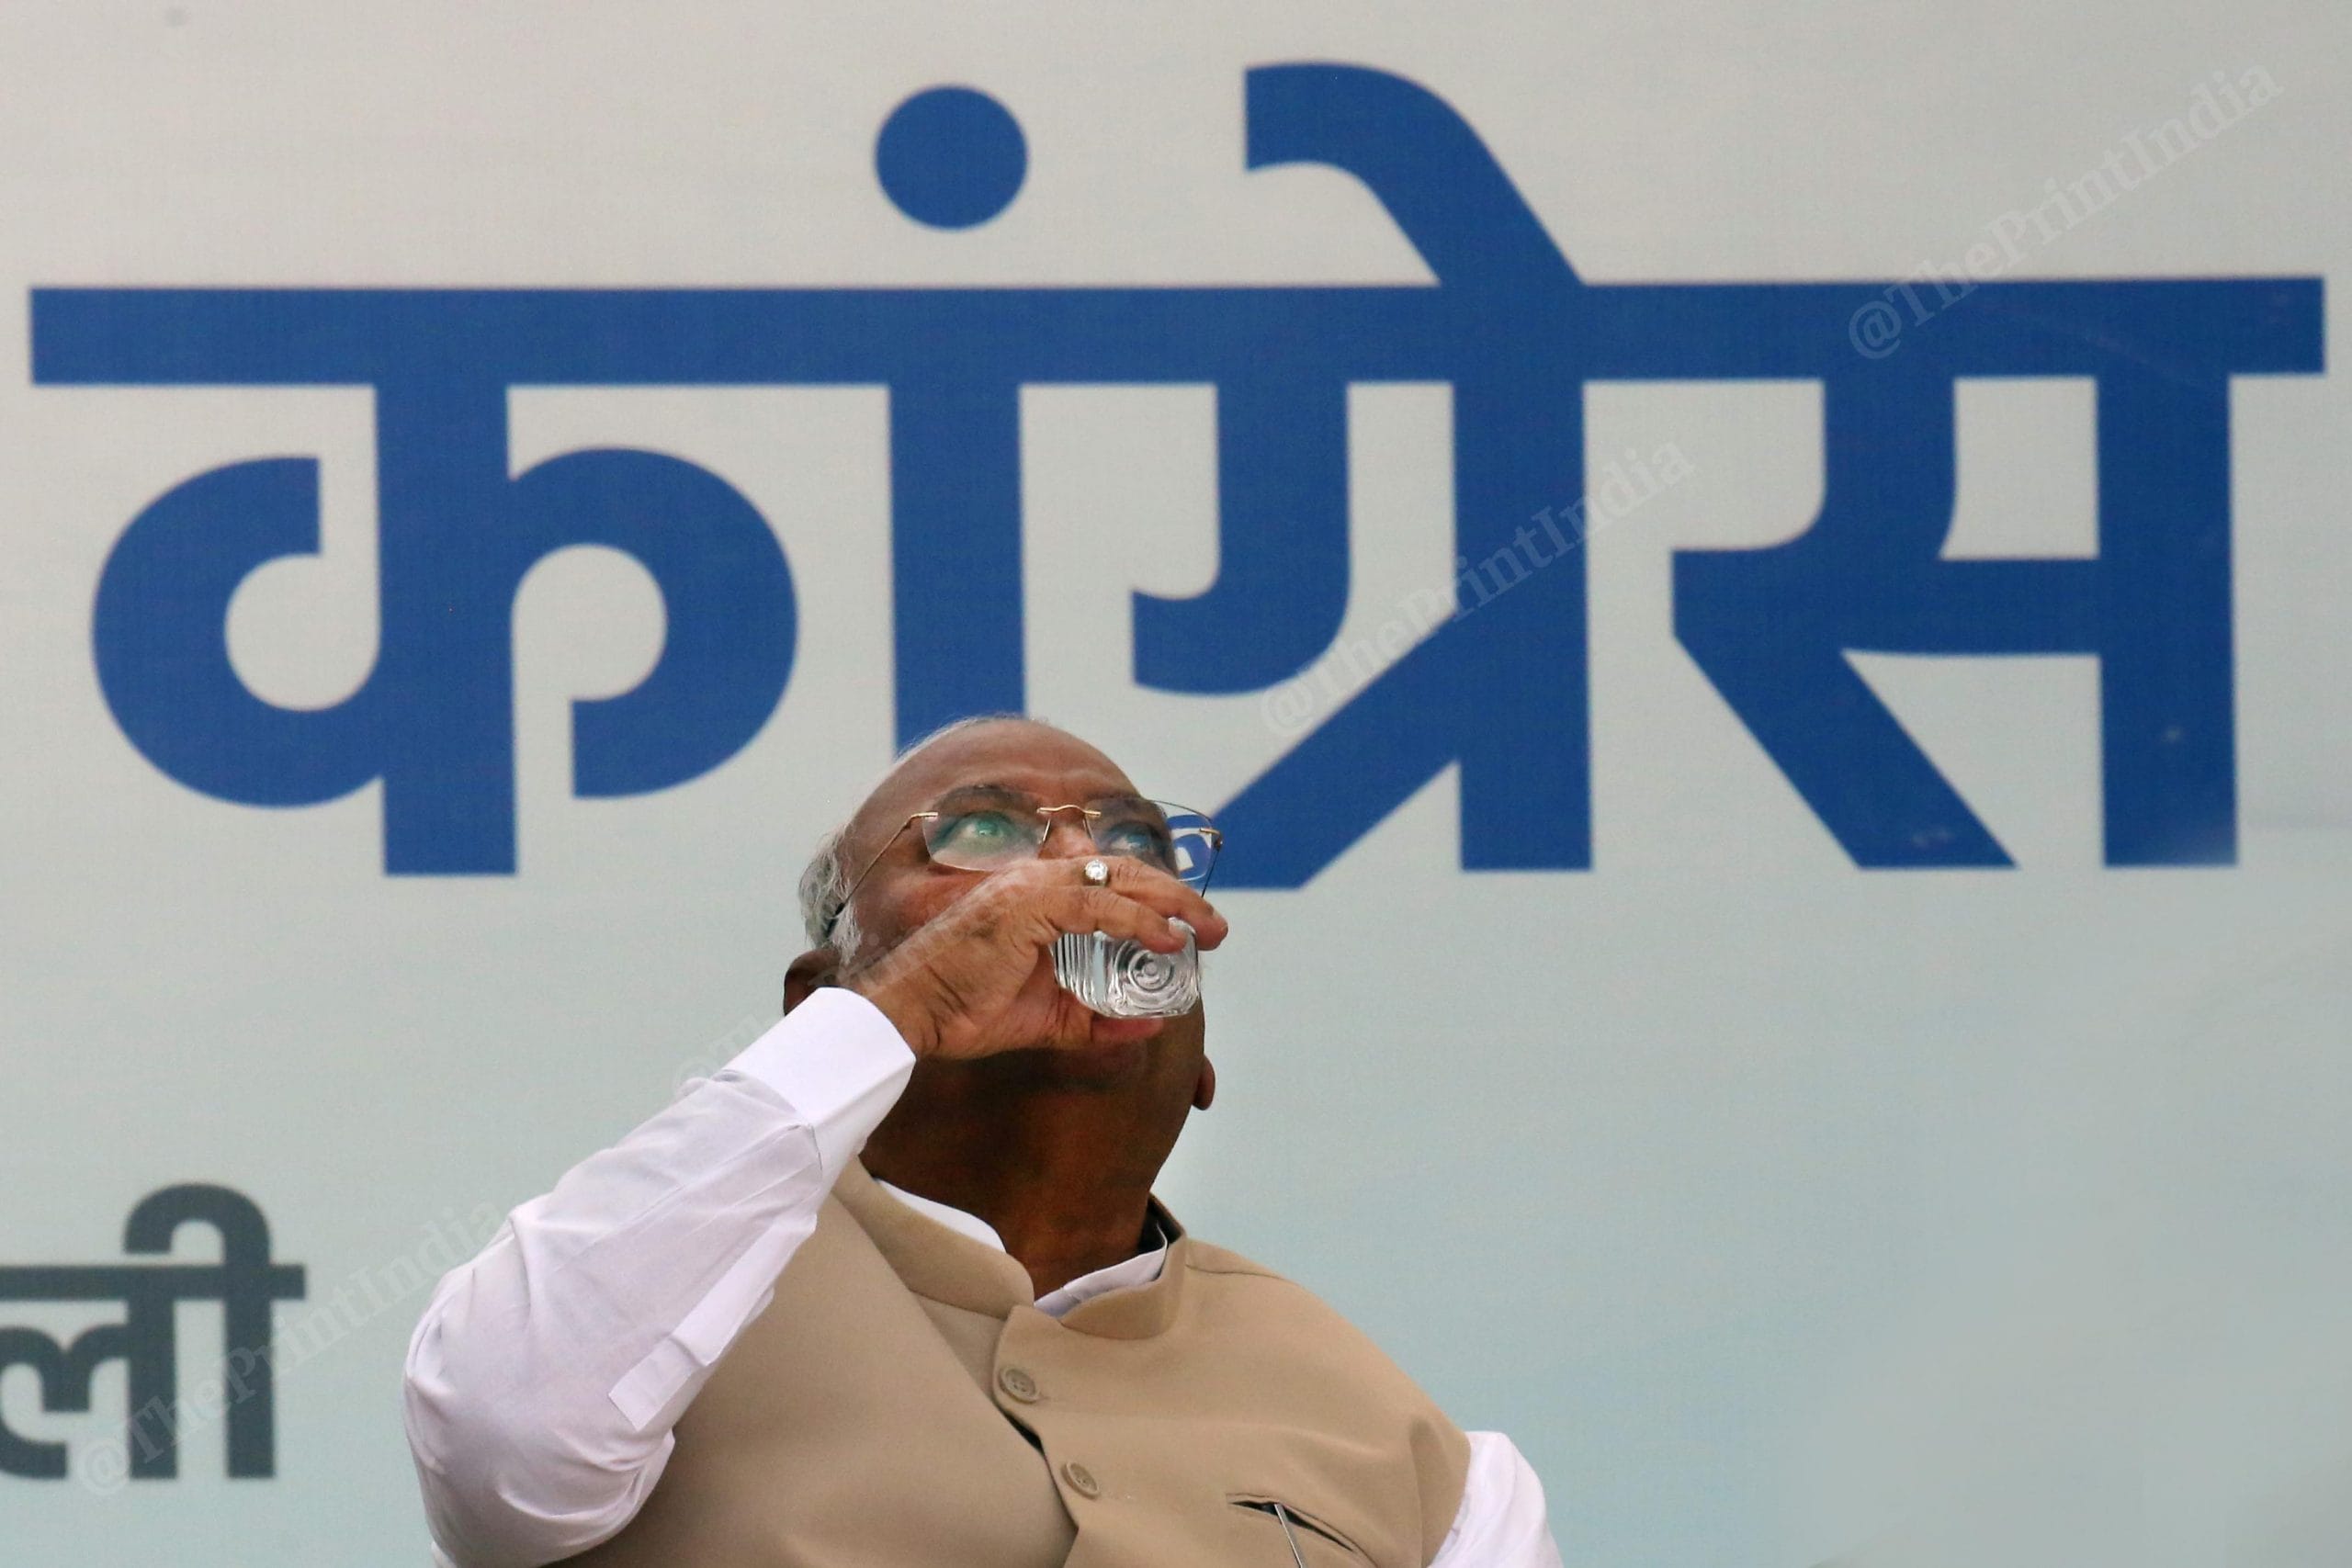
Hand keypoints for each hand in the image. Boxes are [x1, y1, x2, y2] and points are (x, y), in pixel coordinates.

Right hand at [840, 857, 1226, 1059]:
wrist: (912, 1017)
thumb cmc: (966, 1011)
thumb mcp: (1049, 1019)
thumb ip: (1097, 1018)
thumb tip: (1151, 1024)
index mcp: (1035, 895)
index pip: (1108, 879)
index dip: (1155, 895)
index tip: (1192, 922)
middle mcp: (1033, 879)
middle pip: (1123, 871)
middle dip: (1177, 897)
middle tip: (1217, 927)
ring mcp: (1029, 888)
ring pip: (1118, 880)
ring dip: (1171, 904)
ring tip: (1207, 929)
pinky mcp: (1026, 907)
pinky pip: (1097, 906)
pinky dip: (1138, 922)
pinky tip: (1167, 941)